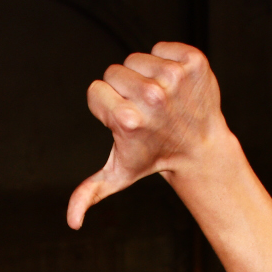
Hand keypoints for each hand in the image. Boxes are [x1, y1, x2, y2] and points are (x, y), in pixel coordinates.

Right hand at [68, 43, 224, 228]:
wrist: (199, 148)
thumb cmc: (153, 158)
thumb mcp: (118, 175)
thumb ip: (89, 192)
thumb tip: (72, 223)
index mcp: (127, 120)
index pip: (95, 90)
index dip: (105, 106)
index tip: (124, 122)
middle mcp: (151, 96)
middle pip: (113, 71)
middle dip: (122, 90)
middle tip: (143, 112)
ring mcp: (174, 77)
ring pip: (136, 58)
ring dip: (143, 76)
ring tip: (158, 100)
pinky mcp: (193, 62)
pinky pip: (161, 48)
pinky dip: (165, 62)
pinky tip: (173, 87)